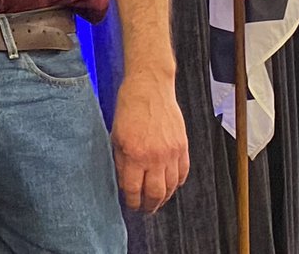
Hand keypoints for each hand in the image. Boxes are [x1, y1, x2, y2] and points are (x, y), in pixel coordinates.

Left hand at [110, 69, 189, 211]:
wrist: (150, 87)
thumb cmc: (129, 107)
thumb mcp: (116, 135)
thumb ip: (120, 161)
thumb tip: (124, 182)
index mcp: (134, 154)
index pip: (133, 189)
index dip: (131, 201)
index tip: (130, 206)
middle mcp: (155, 156)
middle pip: (155, 193)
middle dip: (149, 206)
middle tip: (145, 210)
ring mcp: (172, 153)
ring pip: (171, 187)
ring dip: (164, 198)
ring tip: (157, 202)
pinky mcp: (183, 146)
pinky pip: (183, 173)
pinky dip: (177, 183)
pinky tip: (171, 186)